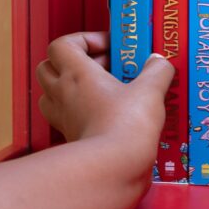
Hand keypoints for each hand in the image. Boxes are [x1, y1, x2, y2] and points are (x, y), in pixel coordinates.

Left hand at [35, 31, 170, 160]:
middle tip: (103, 66)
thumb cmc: (126, 125)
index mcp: (76, 73)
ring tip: (100, 90)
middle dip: (72, 62)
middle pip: (48, 67)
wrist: (114, 168)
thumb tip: (160, 62)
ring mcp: (63, 118)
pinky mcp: (71, 138)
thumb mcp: (150, 91)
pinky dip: (78, 112)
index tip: (109, 46)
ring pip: (50, 94)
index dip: (83, 40)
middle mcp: (63, 94)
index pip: (61, 45)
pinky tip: (105, 114)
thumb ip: (157, 71)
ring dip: (69, 87)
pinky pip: (64, 118)